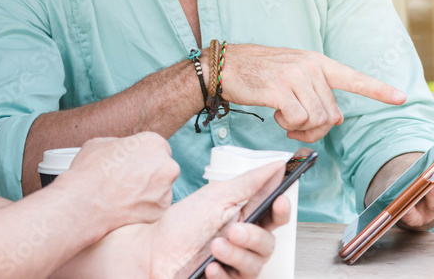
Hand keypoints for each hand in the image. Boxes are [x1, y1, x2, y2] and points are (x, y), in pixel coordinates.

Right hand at [55, 132, 180, 233]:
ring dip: (148, 192)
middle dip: (150, 174)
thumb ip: (120, 144)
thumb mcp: (100, 144)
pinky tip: (127, 208)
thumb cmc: (90, 173)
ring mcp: (166, 192)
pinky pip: (155, 208)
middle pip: (163, 169)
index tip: (135, 165)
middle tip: (130, 181)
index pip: (158, 148)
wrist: (84, 204)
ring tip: (125, 196)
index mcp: (154, 144)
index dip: (144, 157)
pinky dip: (145, 209)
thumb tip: (122, 149)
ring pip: (160, 190)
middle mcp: (166, 166)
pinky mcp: (160, 213)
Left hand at [148, 161, 289, 278]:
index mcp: (245, 220)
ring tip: (216, 246)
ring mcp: (234, 267)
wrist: (152, 249)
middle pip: (268, 246)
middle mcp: (244, 246)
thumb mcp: (214, 197)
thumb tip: (276, 165)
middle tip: (234, 230)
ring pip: (254, 268)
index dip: (281, 210)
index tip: (279, 200)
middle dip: (253, 237)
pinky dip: (223, 275)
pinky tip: (210, 268)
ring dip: (236, 256)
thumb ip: (247, 183)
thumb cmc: (183, 223)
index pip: (274, 217)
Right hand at [214, 44, 406, 142]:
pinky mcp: (280, 90)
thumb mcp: (290, 73)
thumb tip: (333, 118)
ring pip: (317, 119)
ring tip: (283, 118)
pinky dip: (288, 125)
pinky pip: (299, 120)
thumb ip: (314, 91)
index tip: (401, 97)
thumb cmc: (256, 73)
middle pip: (332, 113)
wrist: (224, 66)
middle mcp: (310, 67)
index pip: (352, 77)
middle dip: (316, 128)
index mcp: (316, 62)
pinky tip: (275, 114)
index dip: (378, 89)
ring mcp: (295, 77)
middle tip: (294, 125)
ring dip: (301, 128)